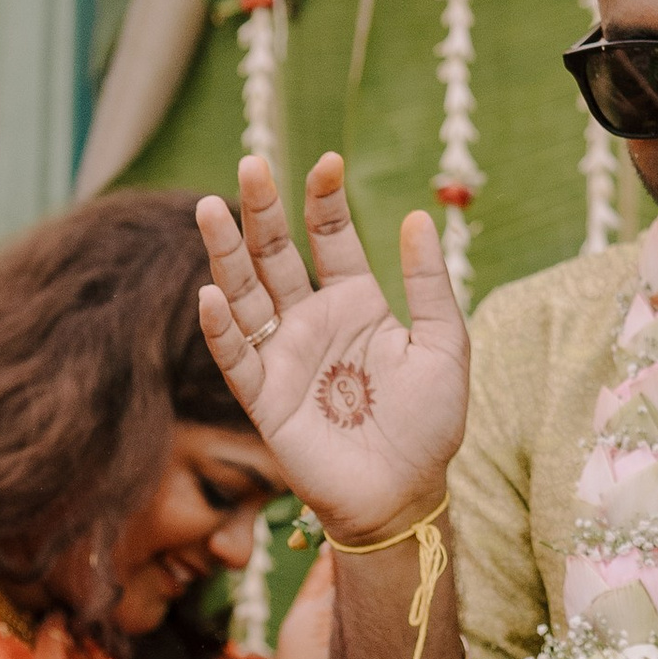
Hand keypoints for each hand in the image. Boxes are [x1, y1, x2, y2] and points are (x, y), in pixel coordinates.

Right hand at [195, 154, 468, 541]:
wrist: (405, 495)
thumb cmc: (428, 426)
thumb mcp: (445, 346)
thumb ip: (430, 285)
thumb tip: (417, 218)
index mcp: (355, 303)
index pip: (330, 237)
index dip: (325, 200)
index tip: (328, 163)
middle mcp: (311, 321)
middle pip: (276, 254)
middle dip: (263, 210)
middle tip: (250, 164)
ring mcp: (283, 356)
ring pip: (246, 294)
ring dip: (227, 254)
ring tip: (212, 210)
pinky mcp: (265, 398)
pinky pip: (237, 358)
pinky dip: (221, 328)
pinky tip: (211, 294)